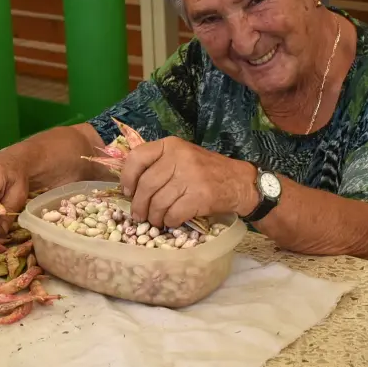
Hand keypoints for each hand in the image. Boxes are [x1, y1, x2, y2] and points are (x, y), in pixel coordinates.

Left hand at [119, 137, 256, 228]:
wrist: (239, 182)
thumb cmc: (205, 171)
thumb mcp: (182, 157)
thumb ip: (158, 164)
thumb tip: (129, 186)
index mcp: (171, 145)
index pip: (137, 157)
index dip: (127, 177)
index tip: (127, 191)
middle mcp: (180, 157)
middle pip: (146, 185)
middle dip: (139, 205)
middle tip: (139, 215)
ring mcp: (191, 176)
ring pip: (158, 202)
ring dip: (154, 217)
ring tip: (156, 220)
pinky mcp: (200, 196)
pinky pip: (173, 214)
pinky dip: (169, 221)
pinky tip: (171, 221)